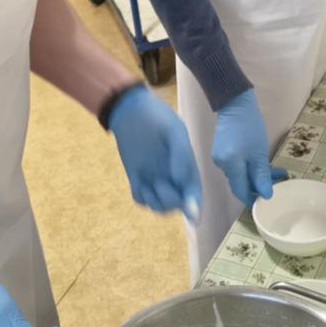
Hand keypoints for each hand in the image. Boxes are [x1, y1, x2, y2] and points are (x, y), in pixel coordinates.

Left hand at [108, 85, 201, 219]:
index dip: (195, 206)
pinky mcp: (137, 178)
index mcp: (186, 165)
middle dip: (172, 202)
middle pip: (178, 203)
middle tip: (160, 184)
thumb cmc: (157, 117)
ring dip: (157, 202)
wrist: (130, 109)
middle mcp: (173, 175)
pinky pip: (142, 199)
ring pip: (161, 205)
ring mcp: (155, 177)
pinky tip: (140, 185)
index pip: (194, 192)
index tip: (192, 217)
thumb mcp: (174, 131)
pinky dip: (143, 198)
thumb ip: (181, 155)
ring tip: (150, 185)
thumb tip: (181, 179)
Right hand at [212, 89, 286, 206]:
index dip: (253, 198)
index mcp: (230, 165)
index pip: (240, 191)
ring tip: (276, 171)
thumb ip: (262, 175)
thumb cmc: (250, 126)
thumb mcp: (259, 152)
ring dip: (256, 175)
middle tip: (279, 181)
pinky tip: (262, 163)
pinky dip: (249, 167)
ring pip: (239, 174)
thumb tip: (266, 196)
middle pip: (240, 183)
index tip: (268, 200)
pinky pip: (236, 166)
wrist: (235, 104)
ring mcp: (219, 158)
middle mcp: (221, 165)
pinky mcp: (221, 151)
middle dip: (259, 184)